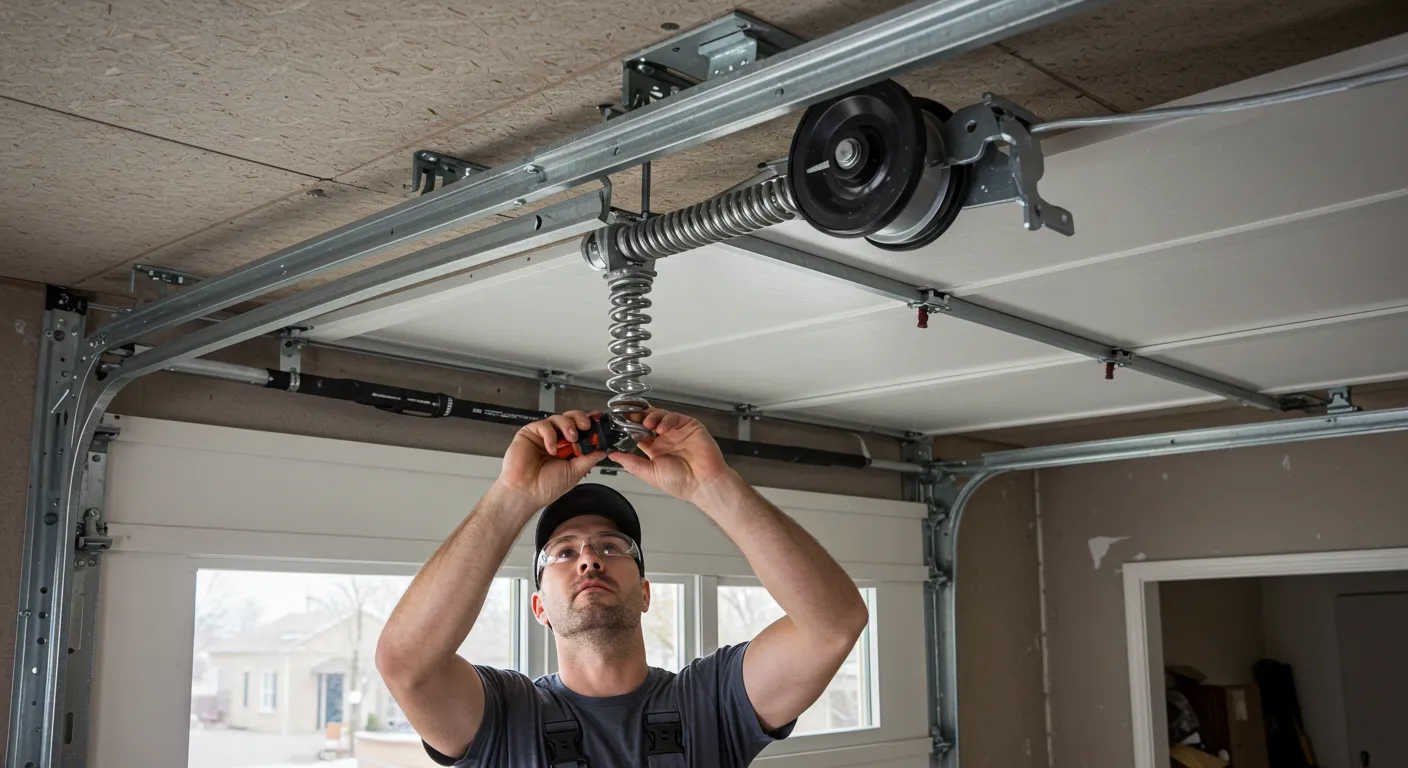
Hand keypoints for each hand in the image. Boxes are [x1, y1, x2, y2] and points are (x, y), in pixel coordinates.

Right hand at [495, 410, 604, 508]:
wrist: (526, 492)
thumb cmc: (546, 486)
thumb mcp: (575, 472)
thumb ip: (589, 459)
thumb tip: (604, 450)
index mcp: (568, 448)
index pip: (580, 429)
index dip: (589, 422)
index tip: (598, 420)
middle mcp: (556, 440)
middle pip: (570, 418)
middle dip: (580, 419)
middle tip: (586, 426)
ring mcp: (543, 436)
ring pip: (558, 418)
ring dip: (568, 425)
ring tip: (572, 438)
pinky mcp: (529, 433)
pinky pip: (543, 426)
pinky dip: (550, 435)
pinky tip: (552, 449)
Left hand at [609, 409, 736, 504]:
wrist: (703, 483)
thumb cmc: (680, 482)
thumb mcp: (649, 473)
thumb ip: (631, 462)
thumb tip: (613, 456)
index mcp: (655, 450)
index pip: (639, 432)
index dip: (629, 426)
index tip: (619, 421)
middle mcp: (666, 439)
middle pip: (649, 420)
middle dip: (638, 416)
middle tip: (630, 415)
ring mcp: (678, 431)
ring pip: (661, 416)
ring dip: (651, 417)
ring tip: (647, 424)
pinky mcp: (690, 426)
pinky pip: (676, 417)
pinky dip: (667, 419)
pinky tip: (662, 428)